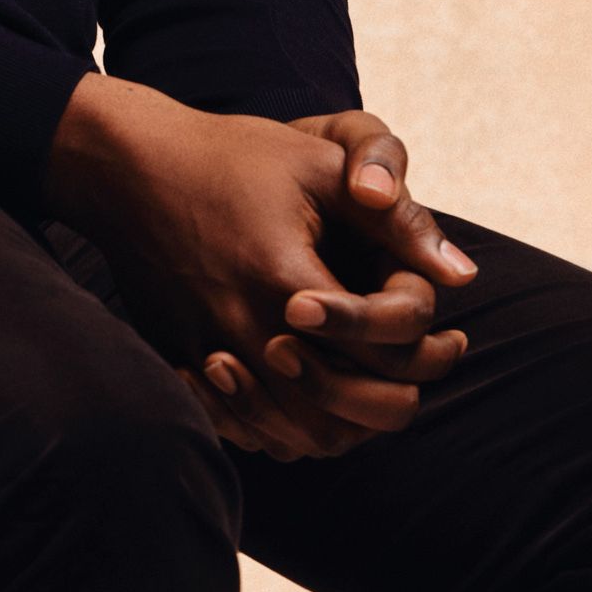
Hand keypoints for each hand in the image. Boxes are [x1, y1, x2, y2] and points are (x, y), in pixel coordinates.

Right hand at [45, 77, 472, 461]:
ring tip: (375, 392)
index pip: (378, 352)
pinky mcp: (180, 361)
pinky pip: (246, 430)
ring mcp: (206, 351)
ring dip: (344, 426)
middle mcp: (244, 327)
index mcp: (286, 277)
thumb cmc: (234, 157)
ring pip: (294, 435)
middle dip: (393, 402)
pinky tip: (314, 402)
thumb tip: (464, 276)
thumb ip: (396, 222)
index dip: (426, 352)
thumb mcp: (321, 166)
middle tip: (419, 377)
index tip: (450, 338)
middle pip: (341, 413)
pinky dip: (287, 431)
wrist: (127, 167)